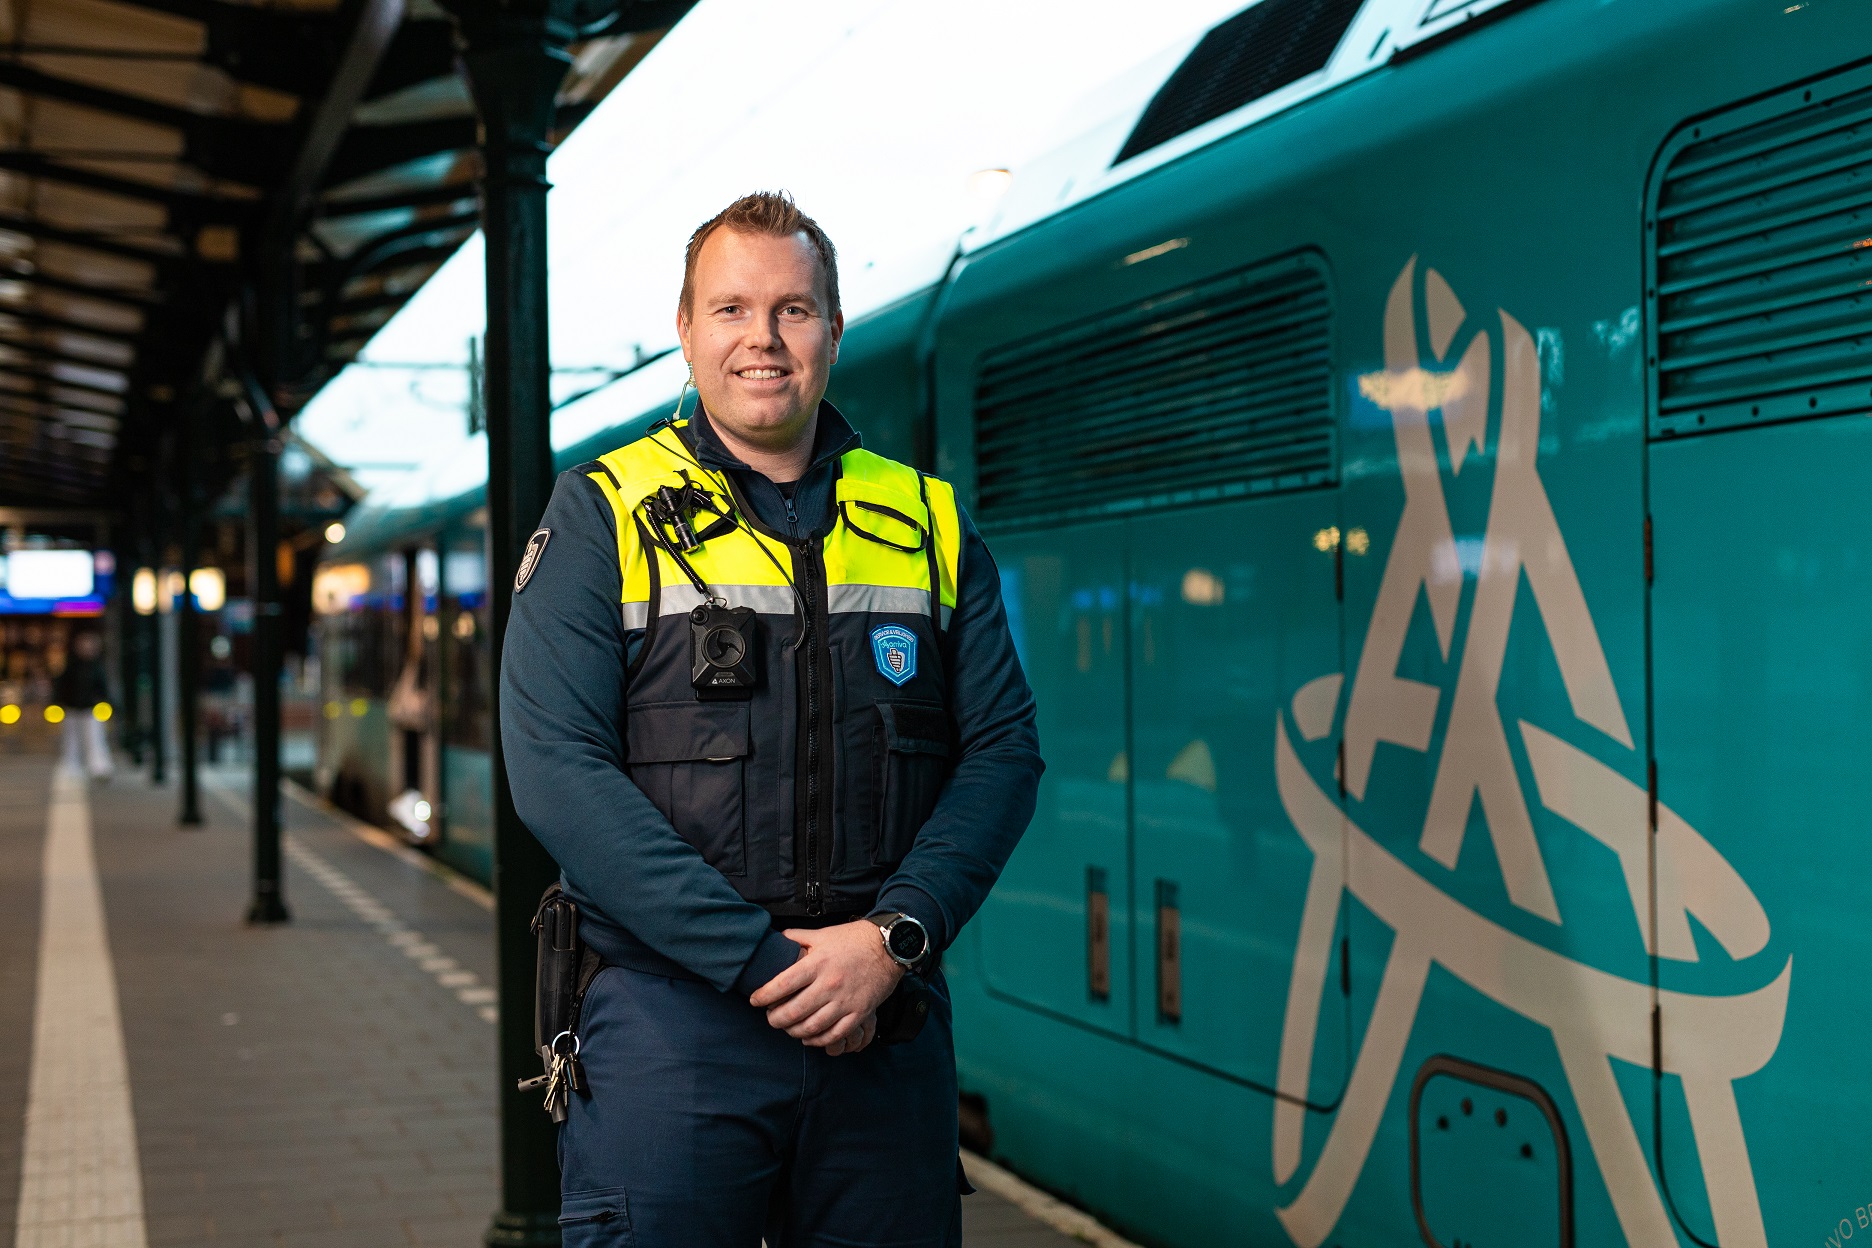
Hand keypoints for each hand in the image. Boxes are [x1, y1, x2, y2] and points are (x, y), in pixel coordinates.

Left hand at [749, 920, 903, 1050]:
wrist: (888, 946)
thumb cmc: (853, 939)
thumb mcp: (822, 934)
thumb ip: (797, 938)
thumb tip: (776, 940)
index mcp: (816, 964)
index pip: (782, 985)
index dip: (763, 996)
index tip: (755, 1000)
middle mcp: (828, 984)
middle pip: (793, 1012)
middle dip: (775, 1019)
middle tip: (770, 1018)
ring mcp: (844, 1001)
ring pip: (811, 1027)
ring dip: (794, 1032)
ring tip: (788, 1028)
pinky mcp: (859, 1013)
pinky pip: (834, 1035)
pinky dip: (818, 1040)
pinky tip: (809, 1037)